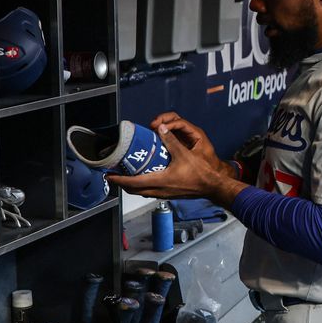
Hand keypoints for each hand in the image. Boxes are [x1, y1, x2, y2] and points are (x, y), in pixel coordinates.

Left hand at [107, 125, 244, 206]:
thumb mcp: (184, 154)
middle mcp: (159, 190)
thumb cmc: (200, 173)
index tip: (109, 175)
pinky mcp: (169, 194)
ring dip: (132, 186)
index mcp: (160, 181)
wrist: (212, 186)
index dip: (119, 179)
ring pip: (142, 193)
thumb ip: (171, 140)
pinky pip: (150, 192)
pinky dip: (142, 187)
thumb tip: (160, 128)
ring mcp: (164, 194)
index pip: (133, 183)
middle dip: (122, 184)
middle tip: (114, 175)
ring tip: (126, 176)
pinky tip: (144, 179)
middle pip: (134, 191)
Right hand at [148, 113, 226, 174]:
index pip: (180, 122)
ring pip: (171, 126)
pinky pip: (170, 136)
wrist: (213, 179)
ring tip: (151, 131)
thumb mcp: (186, 156)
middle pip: (174, 119)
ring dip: (160, 127)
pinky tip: (154, 139)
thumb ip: (172, 143)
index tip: (156, 128)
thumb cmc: (204, 169)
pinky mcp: (180, 146)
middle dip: (162, 120)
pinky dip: (162, 135)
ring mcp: (185, 139)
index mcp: (196, 134)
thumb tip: (159, 130)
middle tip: (151, 126)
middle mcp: (191, 133)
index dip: (167, 122)